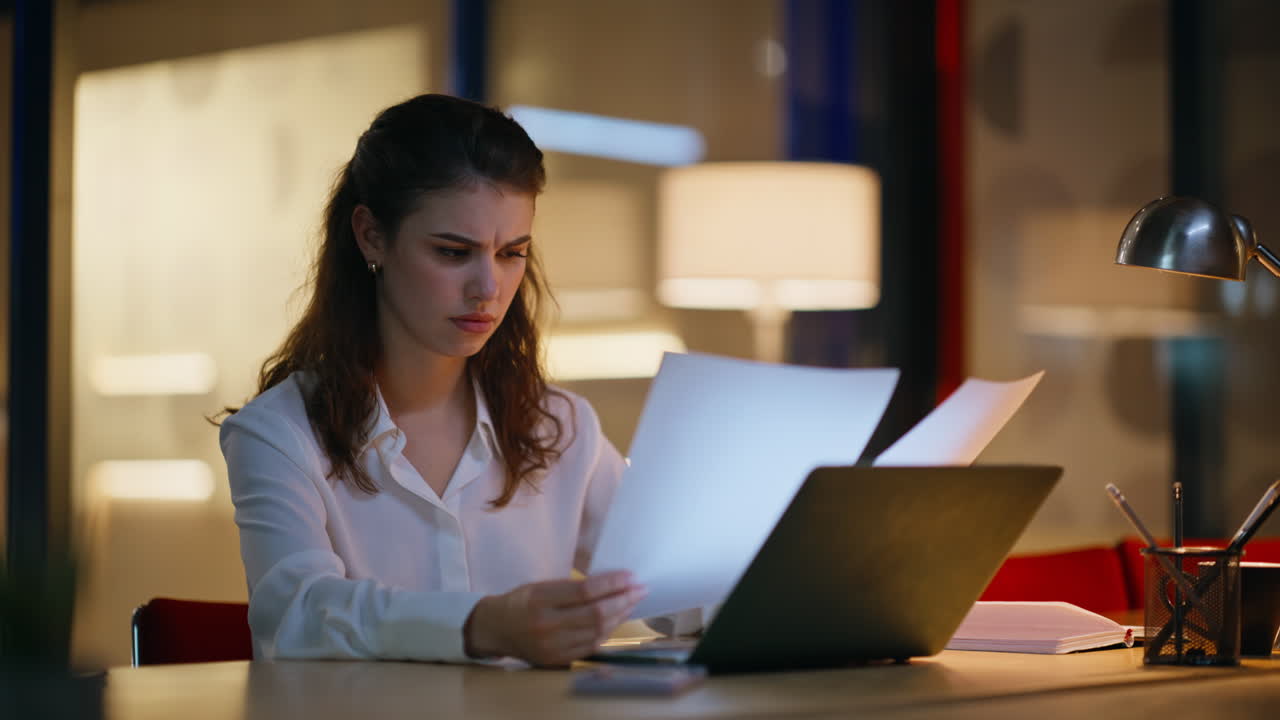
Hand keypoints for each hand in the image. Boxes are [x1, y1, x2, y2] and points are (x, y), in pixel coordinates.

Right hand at [464, 570, 646, 665]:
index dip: (611, 584)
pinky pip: (591, 646)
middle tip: (640, 589)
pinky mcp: (557, 660)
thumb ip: (571, 587)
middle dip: (623, 600)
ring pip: (597, 632)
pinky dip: (608, 632)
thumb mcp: (540, 586)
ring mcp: (552, 646)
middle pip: (595, 614)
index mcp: (540, 600)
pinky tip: (617, 620)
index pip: (584, 591)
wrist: (496, 629)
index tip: (630, 576)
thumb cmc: (521, 602)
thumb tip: (610, 583)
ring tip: (632, 602)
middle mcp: (546, 625)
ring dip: (620, 616)